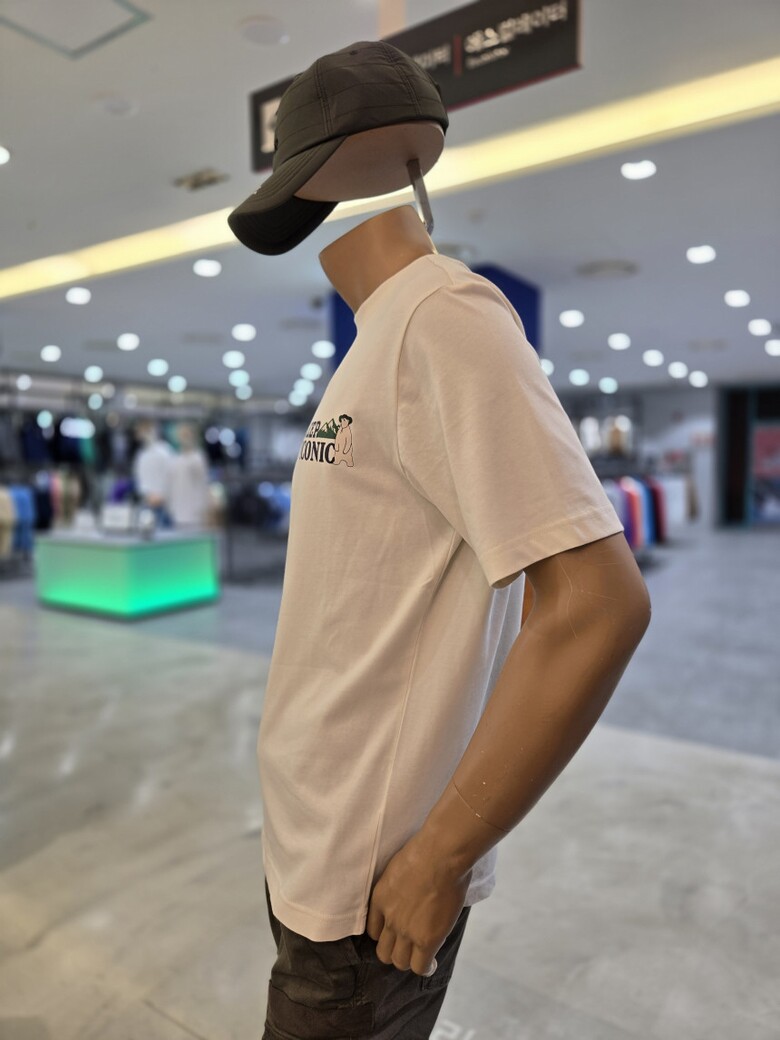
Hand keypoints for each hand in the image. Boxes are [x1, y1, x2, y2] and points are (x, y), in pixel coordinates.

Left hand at [366, 829, 471, 976]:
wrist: (440, 855)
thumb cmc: (426, 851)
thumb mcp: (401, 868)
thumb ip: (402, 886)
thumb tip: (414, 889)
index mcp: (380, 898)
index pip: (373, 930)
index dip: (386, 934)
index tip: (396, 932)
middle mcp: (389, 919)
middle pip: (383, 951)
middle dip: (395, 950)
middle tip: (410, 945)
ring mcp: (406, 931)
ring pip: (399, 962)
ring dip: (410, 959)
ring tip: (421, 953)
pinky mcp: (426, 939)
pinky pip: (420, 966)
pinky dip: (426, 966)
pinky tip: (432, 960)